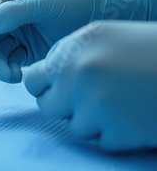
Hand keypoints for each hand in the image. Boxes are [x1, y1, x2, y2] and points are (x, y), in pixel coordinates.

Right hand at [0, 0, 154, 82]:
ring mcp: (14, 31)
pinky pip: (8, 61)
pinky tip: (18, 75)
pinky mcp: (23, 49)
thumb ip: (11, 14)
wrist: (100, 20)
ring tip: (9, 76)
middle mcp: (5, 11)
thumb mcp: (42, 5)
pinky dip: (9, 69)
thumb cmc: (72, 4)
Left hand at [23, 21, 156, 150]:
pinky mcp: (116, 130)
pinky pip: (101, 140)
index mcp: (73, 48)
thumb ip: (67, 56)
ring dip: (93, 119)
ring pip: (74, 126)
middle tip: (94, 97)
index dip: (45, 86)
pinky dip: (116, 133)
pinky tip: (135, 114)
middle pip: (48, 105)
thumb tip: (36, 78)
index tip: (58, 88)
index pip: (32, 79)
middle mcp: (78, 74)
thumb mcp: (104, 37)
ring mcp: (96, 104)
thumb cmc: (147, 49)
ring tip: (123, 100)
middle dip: (65, 105)